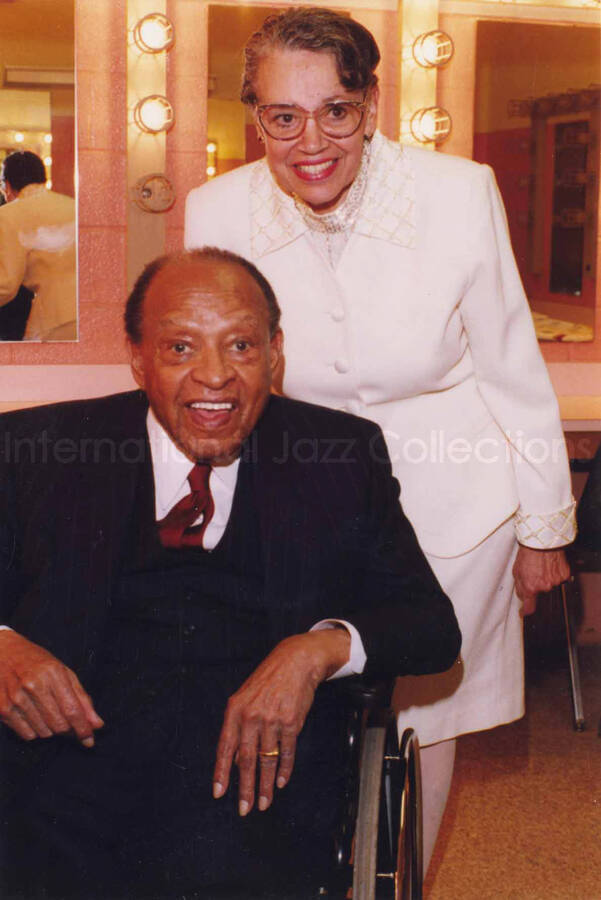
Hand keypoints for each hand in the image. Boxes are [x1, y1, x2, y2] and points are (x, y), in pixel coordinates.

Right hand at [0, 630, 103, 745]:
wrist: (3, 653)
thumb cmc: (37, 662)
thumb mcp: (64, 672)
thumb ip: (82, 698)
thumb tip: (97, 724)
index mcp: (53, 674)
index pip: (72, 710)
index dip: (83, 728)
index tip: (89, 739)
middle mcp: (34, 686)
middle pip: (59, 725)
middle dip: (68, 729)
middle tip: (68, 721)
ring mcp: (16, 699)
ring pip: (44, 733)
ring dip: (51, 729)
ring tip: (47, 711)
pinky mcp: (3, 709)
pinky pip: (27, 735)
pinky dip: (35, 730)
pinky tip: (33, 715)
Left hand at [213, 628, 349, 815]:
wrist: (296, 661)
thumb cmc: (268, 680)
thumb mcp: (245, 697)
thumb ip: (239, 726)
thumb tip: (236, 759)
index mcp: (235, 710)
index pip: (225, 747)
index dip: (222, 772)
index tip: (219, 793)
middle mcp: (252, 716)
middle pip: (246, 760)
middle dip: (245, 788)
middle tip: (244, 809)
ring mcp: (273, 720)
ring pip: (267, 760)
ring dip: (265, 785)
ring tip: (263, 803)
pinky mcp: (292, 723)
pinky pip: (286, 752)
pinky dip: (284, 770)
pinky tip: (280, 782)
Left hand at [513, 546, 570, 615]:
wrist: (542, 541)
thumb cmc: (527, 554)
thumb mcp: (517, 571)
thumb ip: (520, 588)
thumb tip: (522, 598)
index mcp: (531, 587)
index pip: (530, 607)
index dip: (526, 611)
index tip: (524, 612)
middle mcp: (545, 587)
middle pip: (540, 594)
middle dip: (537, 586)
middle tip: (534, 573)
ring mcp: (556, 581)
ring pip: (551, 586)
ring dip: (547, 579)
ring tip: (542, 567)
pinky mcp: (565, 575)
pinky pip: (560, 579)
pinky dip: (555, 574)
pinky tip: (550, 565)